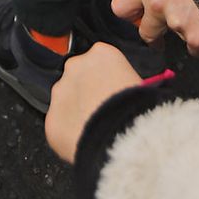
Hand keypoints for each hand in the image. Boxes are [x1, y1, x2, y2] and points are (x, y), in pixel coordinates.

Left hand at [45, 44, 144, 165]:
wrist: (123, 140)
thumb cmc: (141, 113)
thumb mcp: (147, 87)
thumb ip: (131, 83)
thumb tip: (132, 91)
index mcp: (102, 53)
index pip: (102, 62)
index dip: (110, 80)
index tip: (115, 94)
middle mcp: (75, 66)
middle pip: (80, 78)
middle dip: (89, 94)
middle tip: (103, 114)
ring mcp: (60, 93)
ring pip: (67, 102)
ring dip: (77, 113)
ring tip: (95, 132)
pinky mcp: (51, 121)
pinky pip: (59, 127)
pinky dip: (68, 136)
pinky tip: (85, 144)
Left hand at [110, 0, 198, 56]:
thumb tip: (143, 18)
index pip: (120, 8)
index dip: (132, 17)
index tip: (140, 20)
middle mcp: (158, 5)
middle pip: (146, 34)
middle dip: (155, 36)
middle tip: (168, 31)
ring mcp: (177, 24)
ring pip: (175, 40)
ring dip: (185, 33)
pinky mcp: (196, 39)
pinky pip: (194, 50)